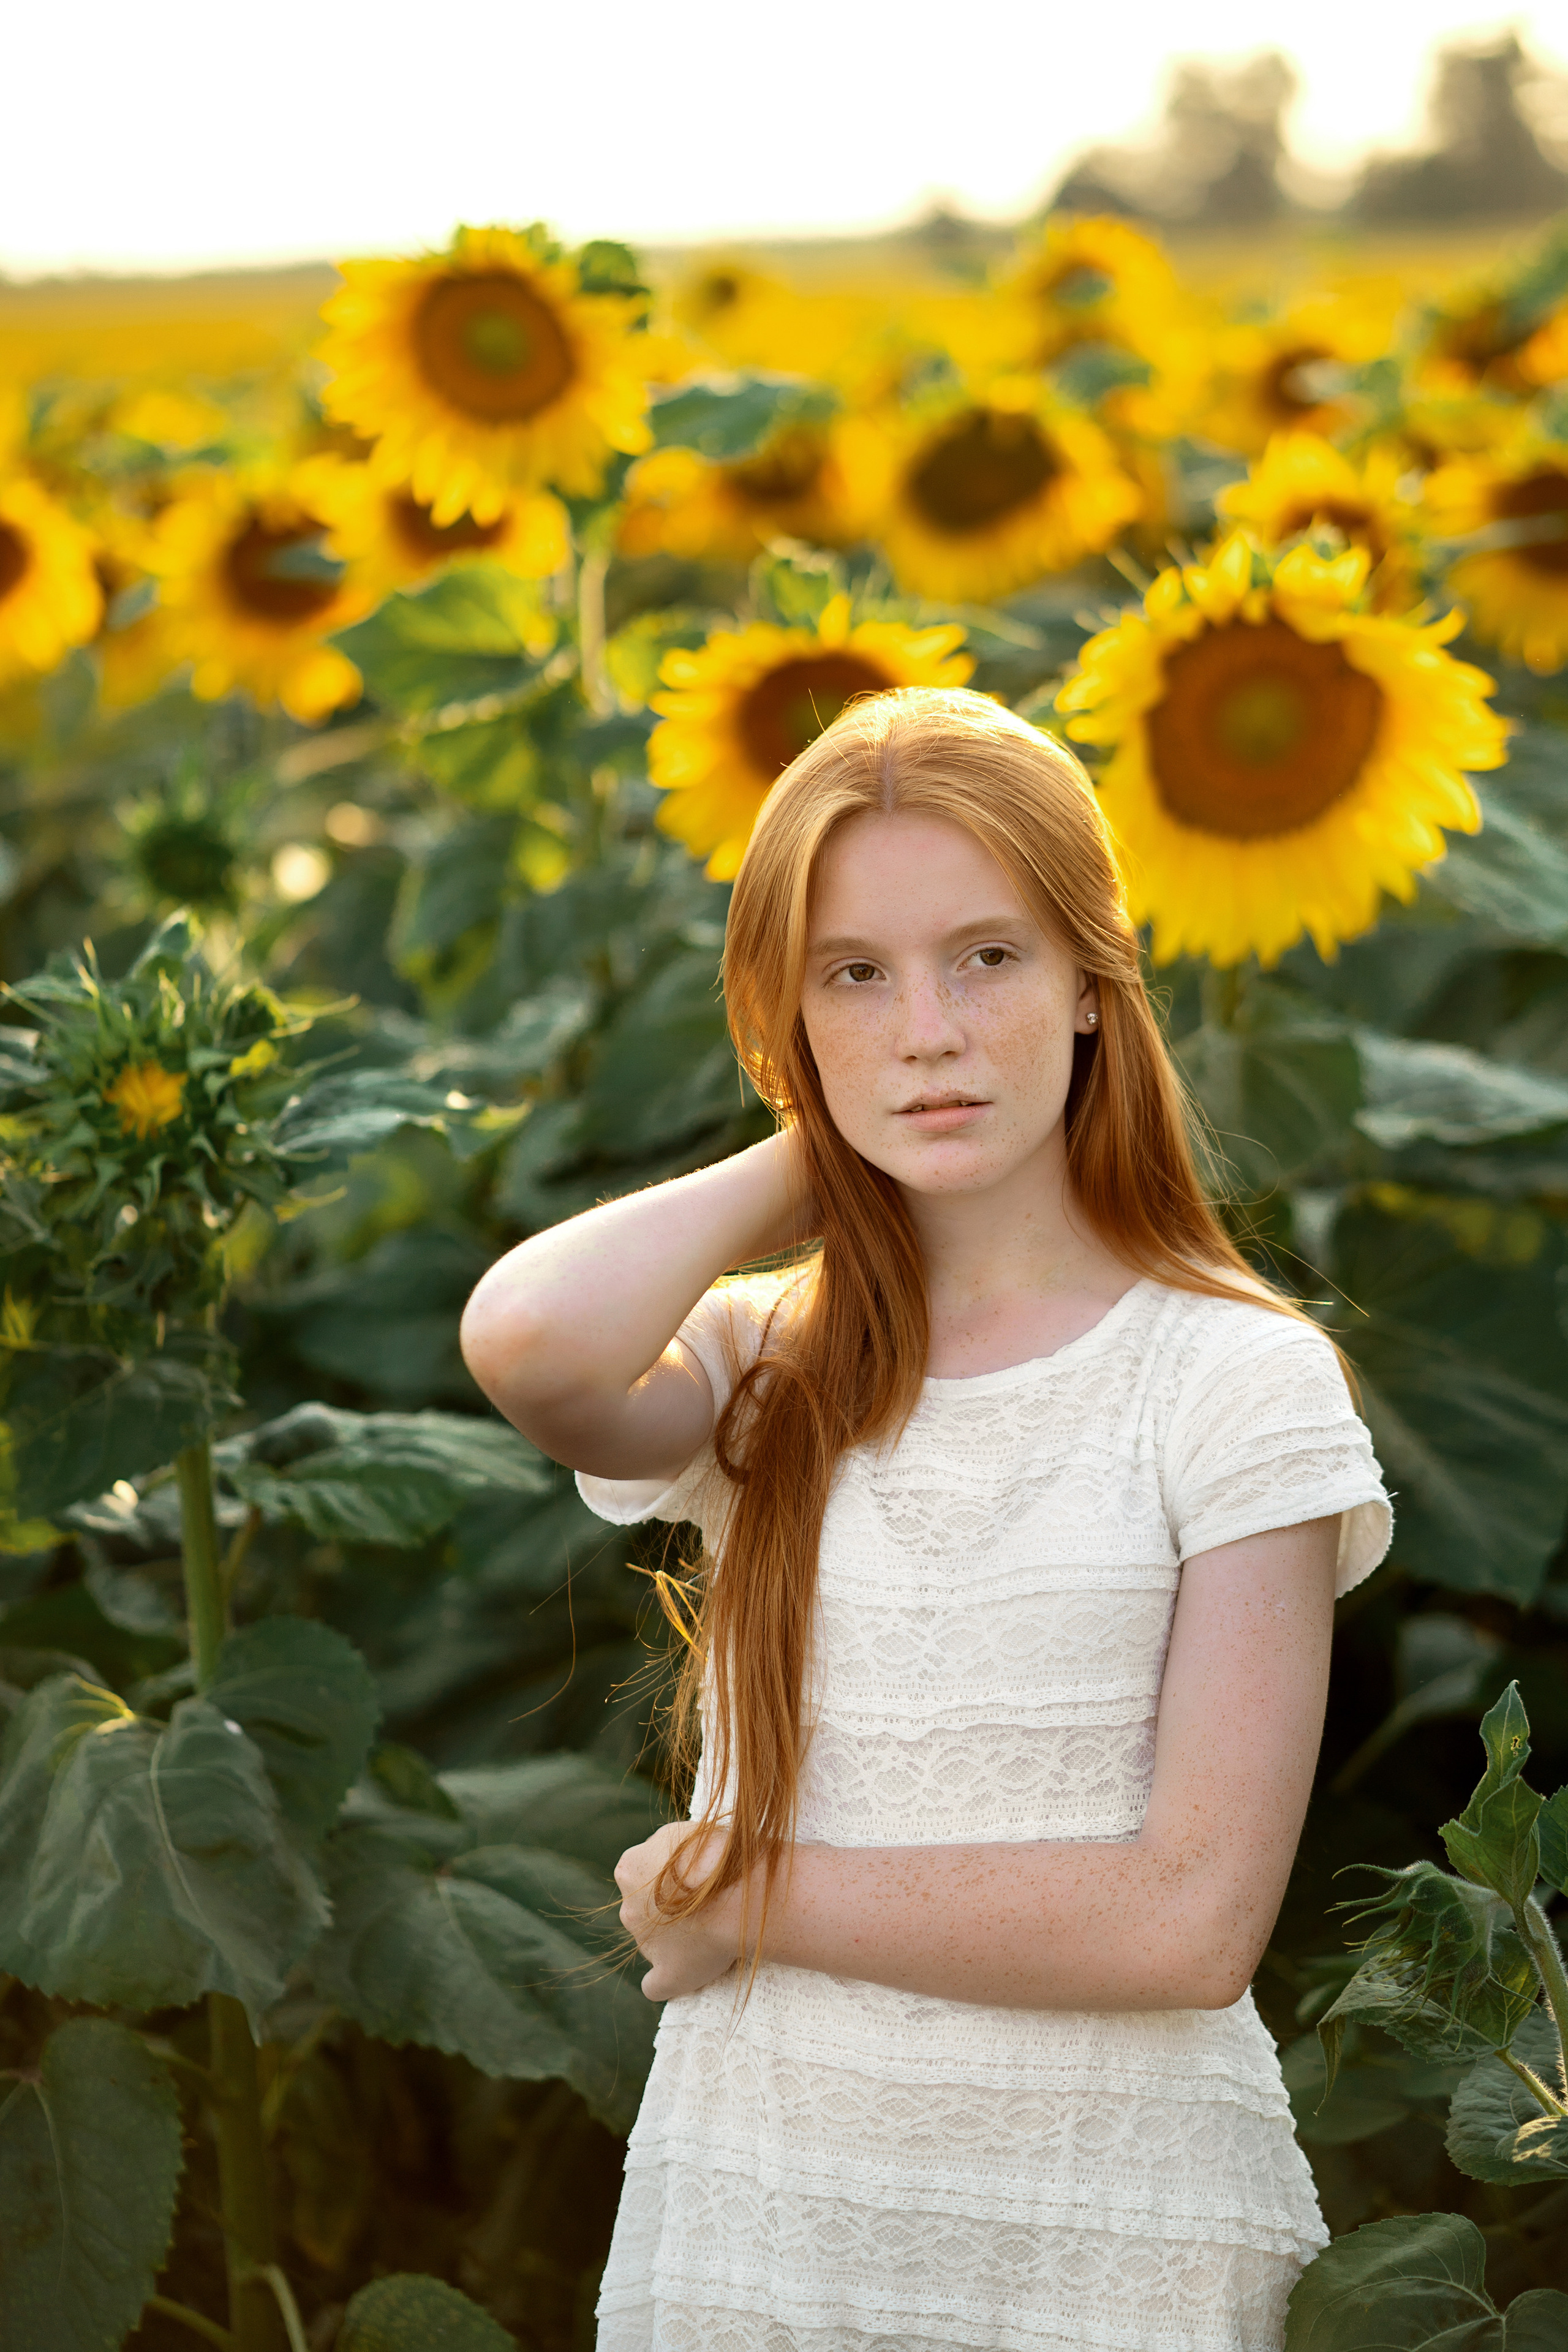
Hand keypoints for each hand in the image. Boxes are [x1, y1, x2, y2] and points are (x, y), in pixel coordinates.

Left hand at [614, 1820, 742, 2000]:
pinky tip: (679, 1975)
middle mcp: (629, 1908)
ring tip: (711, 1926)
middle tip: (702, 1899)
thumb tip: (674, 1860)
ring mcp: (645, 1944)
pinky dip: (666, 1980)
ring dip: (672, 1935)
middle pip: (644, 1908)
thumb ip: (668, 1848)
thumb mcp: (681, 1833)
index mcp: (629, 1869)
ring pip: (653, 1940)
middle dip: (666, 1906)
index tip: (691, 1873)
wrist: (732, 1889)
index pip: (641, 1871)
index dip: (667, 1873)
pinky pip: (657, 1985)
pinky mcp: (667, 1973)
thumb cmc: (712, 1853)